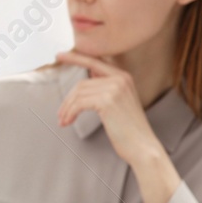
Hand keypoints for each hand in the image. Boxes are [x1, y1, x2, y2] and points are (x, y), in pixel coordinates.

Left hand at [55, 50, 180, 202]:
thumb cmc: (128, 129)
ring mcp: (114, 88)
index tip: (59, 55)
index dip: (75, 57)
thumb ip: (105, 87)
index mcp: (124, 76)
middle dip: (68, 100)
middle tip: (61, 115)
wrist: (143, 147)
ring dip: (67, 109)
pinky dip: (70, 113)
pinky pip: (79, 103)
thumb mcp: (118, 103)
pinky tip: (67, 122)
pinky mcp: (107, 101)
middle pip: (82, 83)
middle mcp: (120, 78)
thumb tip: (87, 75)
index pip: (94, 61)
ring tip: (63, 121)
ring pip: (78, 94)